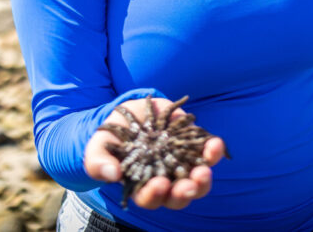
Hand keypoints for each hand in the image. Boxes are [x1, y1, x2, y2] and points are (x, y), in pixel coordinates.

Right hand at [84, 96, 227, 209]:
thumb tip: (112, 174)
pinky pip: (208, 154)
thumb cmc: (111, 138)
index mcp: (141, 187)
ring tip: (205, 169)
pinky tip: (214, 144)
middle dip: (185, 193)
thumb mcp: (98, 147)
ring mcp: (181, 164)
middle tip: (189, 185)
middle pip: (178, 196)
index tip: (159, 184)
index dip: (155, 195)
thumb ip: (99, 162)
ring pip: (198, 181)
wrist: (130, 114)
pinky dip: (213, 151)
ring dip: (204, 178)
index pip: (150, 199)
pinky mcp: (192, 146)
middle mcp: (165, 180)